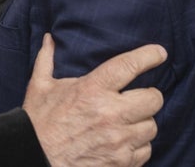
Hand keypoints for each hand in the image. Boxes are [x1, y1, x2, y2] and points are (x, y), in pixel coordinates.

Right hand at [23, 34, 165, 166]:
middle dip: (149, 96)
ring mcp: (118, 140)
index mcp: (91, 90)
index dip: (149, 56)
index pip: (129, 66)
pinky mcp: (121, 162)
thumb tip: (49, 38)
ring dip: (142, 123)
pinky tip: (123, 141)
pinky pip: (145, 150)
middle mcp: (109, 114)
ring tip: (128, 122)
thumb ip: (47, 59)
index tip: (159, 53)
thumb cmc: (38, 122)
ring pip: (151, 126)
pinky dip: (137, 146)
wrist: (35, 158)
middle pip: (153, 98)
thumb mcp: (40, 87)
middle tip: (138, 97)